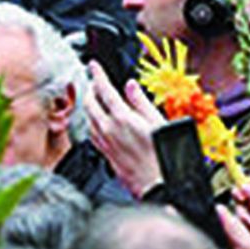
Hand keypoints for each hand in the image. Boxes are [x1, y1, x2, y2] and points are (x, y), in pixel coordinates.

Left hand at [85, 61, 163, 196]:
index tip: (93, 65)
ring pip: (87, 118)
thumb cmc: (162, 155)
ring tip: (95, 97)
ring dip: (89, 104)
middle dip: (90, 88)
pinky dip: (91, 121)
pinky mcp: (104, 153)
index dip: (97, 74)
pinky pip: (91, 133)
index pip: (103, 89)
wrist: (156, 183)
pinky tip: (96, 121)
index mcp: (121, 118)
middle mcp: (107, 129)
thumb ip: (140, 102)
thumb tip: (130, 86)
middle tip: (94, 81)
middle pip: (89, 103)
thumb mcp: (157, 122)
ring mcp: (103, 142)